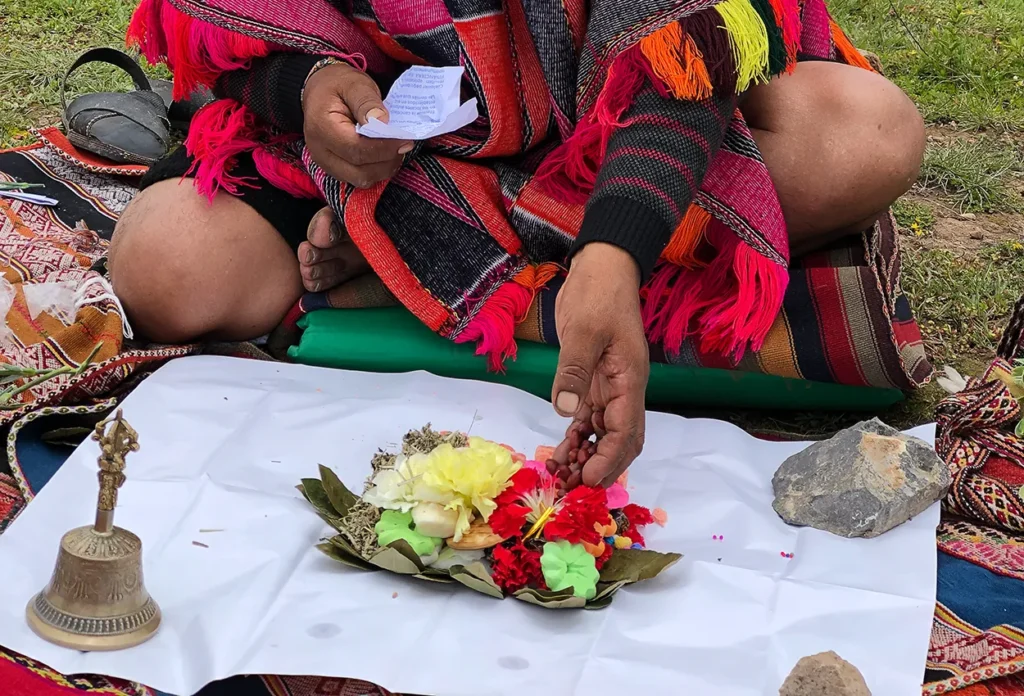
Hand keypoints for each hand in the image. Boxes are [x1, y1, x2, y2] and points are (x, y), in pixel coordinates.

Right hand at [302, 62, 411, 188]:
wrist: (320, 91)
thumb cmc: (338, 85)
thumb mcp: (354, 84)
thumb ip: (367, 102)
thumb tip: (383, 121)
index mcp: (321, 128)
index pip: (356, 150)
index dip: (384, 148)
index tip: (405, 139)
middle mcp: (320, 151)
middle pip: (360, 172)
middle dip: (387, 161)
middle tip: (404, 143)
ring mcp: (326, 164)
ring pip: (361, 180)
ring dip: (384, 168)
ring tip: (395, 148)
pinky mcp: (335, 169)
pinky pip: (359, 178)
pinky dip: (376, 169)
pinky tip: (384, 153)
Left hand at [551, 243, 649, 487]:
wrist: (601, 269)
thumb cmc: (599, 295)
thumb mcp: (584, 330)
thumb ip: (574, 371)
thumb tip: (564, 411)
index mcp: (630, 380)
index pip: (626, 431)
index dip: (609, 459)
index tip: (589, 479)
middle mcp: (623, 390)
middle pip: (619, 441)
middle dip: (600, 467)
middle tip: (572, 488)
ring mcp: (608, 387)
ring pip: (602, 434)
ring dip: (585, 456)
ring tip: (560, 476)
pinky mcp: (591, 382)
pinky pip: (586, 419)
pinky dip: (575, 438)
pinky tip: (559, 454)